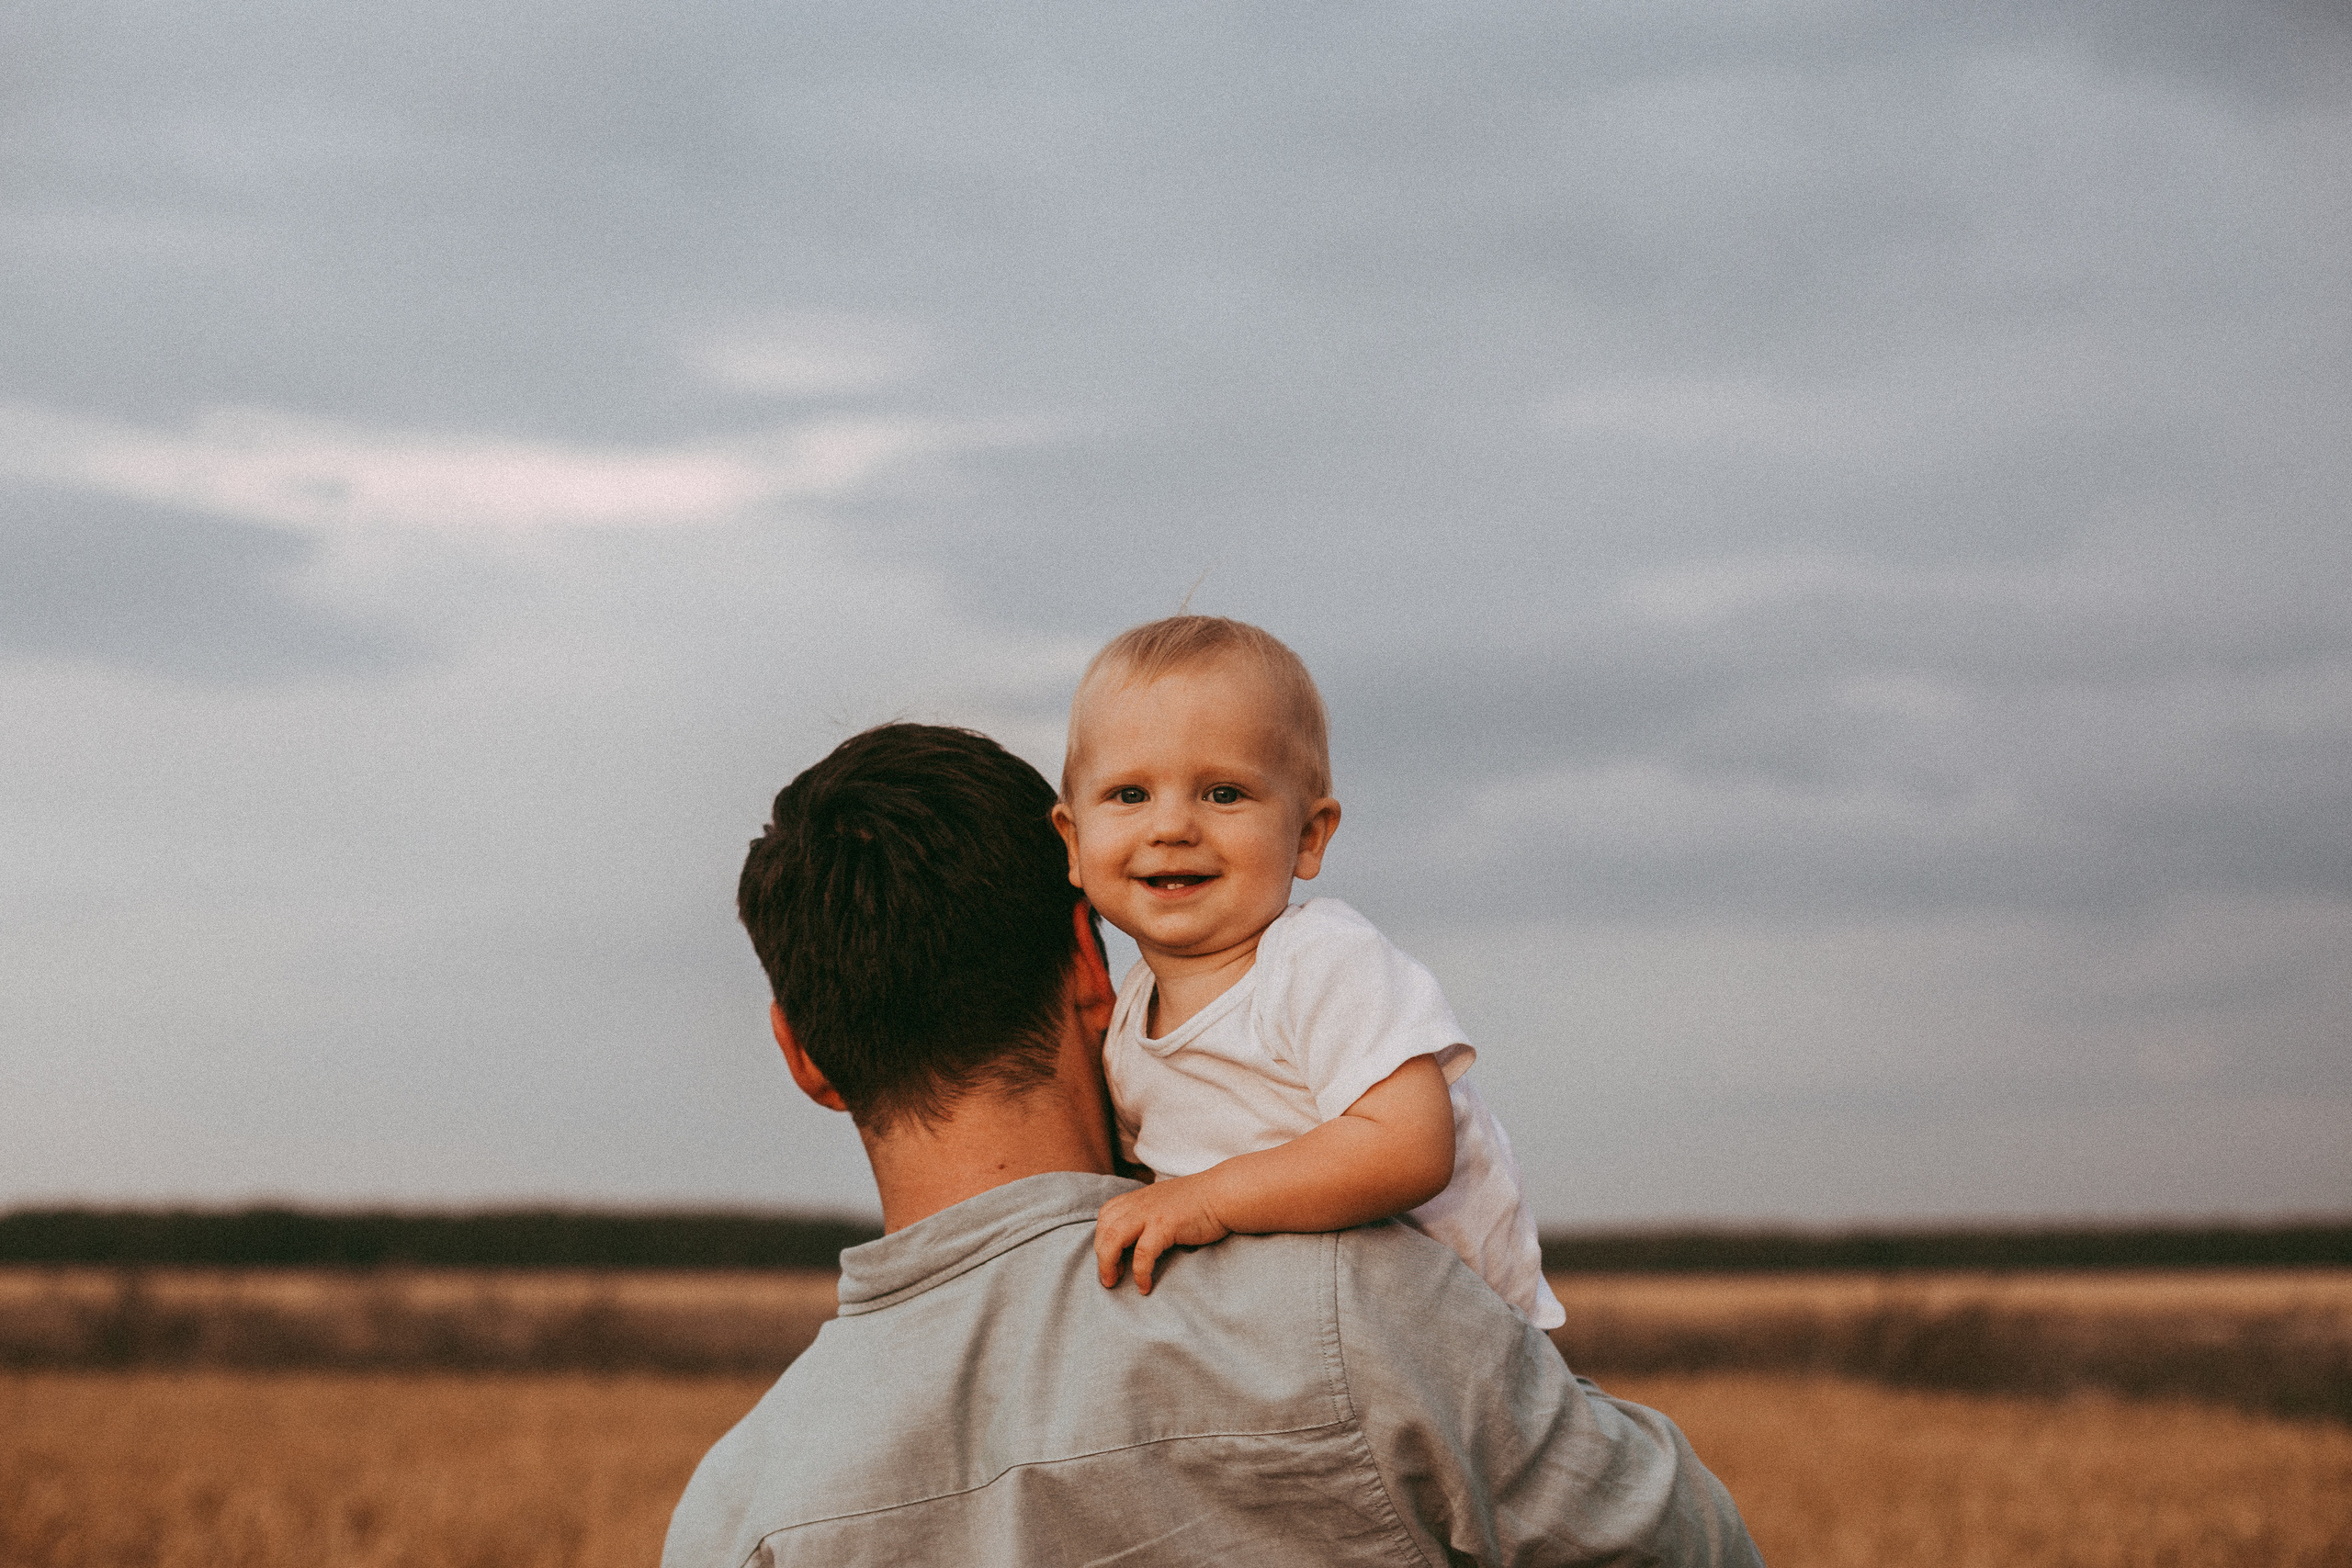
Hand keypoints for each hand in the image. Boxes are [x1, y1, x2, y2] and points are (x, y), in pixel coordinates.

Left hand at [1093, 1174, 1231, 1293]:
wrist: (1224, 1193)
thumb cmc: (1199, 1202)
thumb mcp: (1165, 1203)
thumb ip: (1148, 1214)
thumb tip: (1138, 1238)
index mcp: (1138, 1198)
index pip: (1105, 1215)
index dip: (1101, 1238)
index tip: (1108, 1259)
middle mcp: (1139, 1203)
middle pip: (1104, 1229)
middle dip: (1101, 1256)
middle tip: (1108, 1278)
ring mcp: (1150, 1213)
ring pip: (1114, 1239)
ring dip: (1108, 1264)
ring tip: (1113, 1283)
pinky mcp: (1164, 1225)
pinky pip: (1142, 1253)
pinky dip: (1139, 1272)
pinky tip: (1144, 1285)